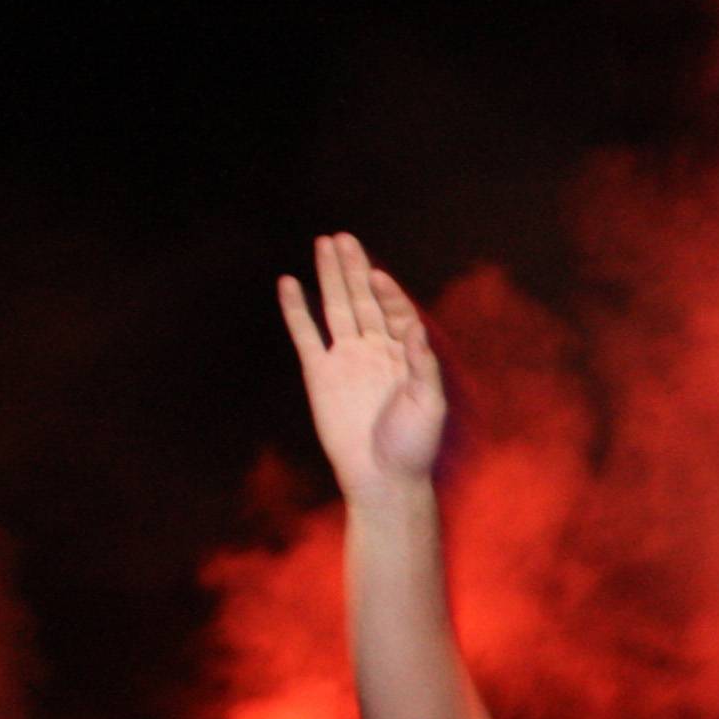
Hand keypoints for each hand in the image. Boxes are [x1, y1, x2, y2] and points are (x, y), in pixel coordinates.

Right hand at [278, 233, 446, 500]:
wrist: (382, 479)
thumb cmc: (413, 447)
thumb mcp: (430, 405)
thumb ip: (424, 365)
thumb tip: (415, 327)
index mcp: (404, 355)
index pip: (395, 311)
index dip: (387, 291)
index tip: (378, 276)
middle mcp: (374, 351)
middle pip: (362, 299)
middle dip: (354, 268)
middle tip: (345, 238)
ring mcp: (345, 360)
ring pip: (335, 308)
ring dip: (330, 277)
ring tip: (324, 244)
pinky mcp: (319, 374)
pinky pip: (305, 335)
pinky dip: (296, 309)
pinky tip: (289, 283)